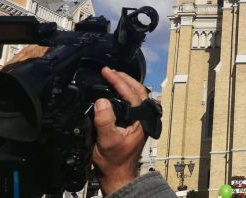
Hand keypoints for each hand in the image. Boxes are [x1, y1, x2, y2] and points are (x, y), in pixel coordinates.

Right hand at [92, 67, 148, 194]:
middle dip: (123, 78)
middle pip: (137, 90)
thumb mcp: (107, 140)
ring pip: (135, 95)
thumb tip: (102, 101)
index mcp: (141, 119)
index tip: (107, 72)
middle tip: (109, 70)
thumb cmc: (114, 161)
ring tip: (112, 76)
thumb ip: (105, 121)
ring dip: (124, 84)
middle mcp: (143, 117)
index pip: (132, 93)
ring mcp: (139, 119)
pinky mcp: (133, 122)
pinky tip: (115, 90)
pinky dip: (123, 93)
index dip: (118, 81)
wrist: (117, 175)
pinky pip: (130, 102)